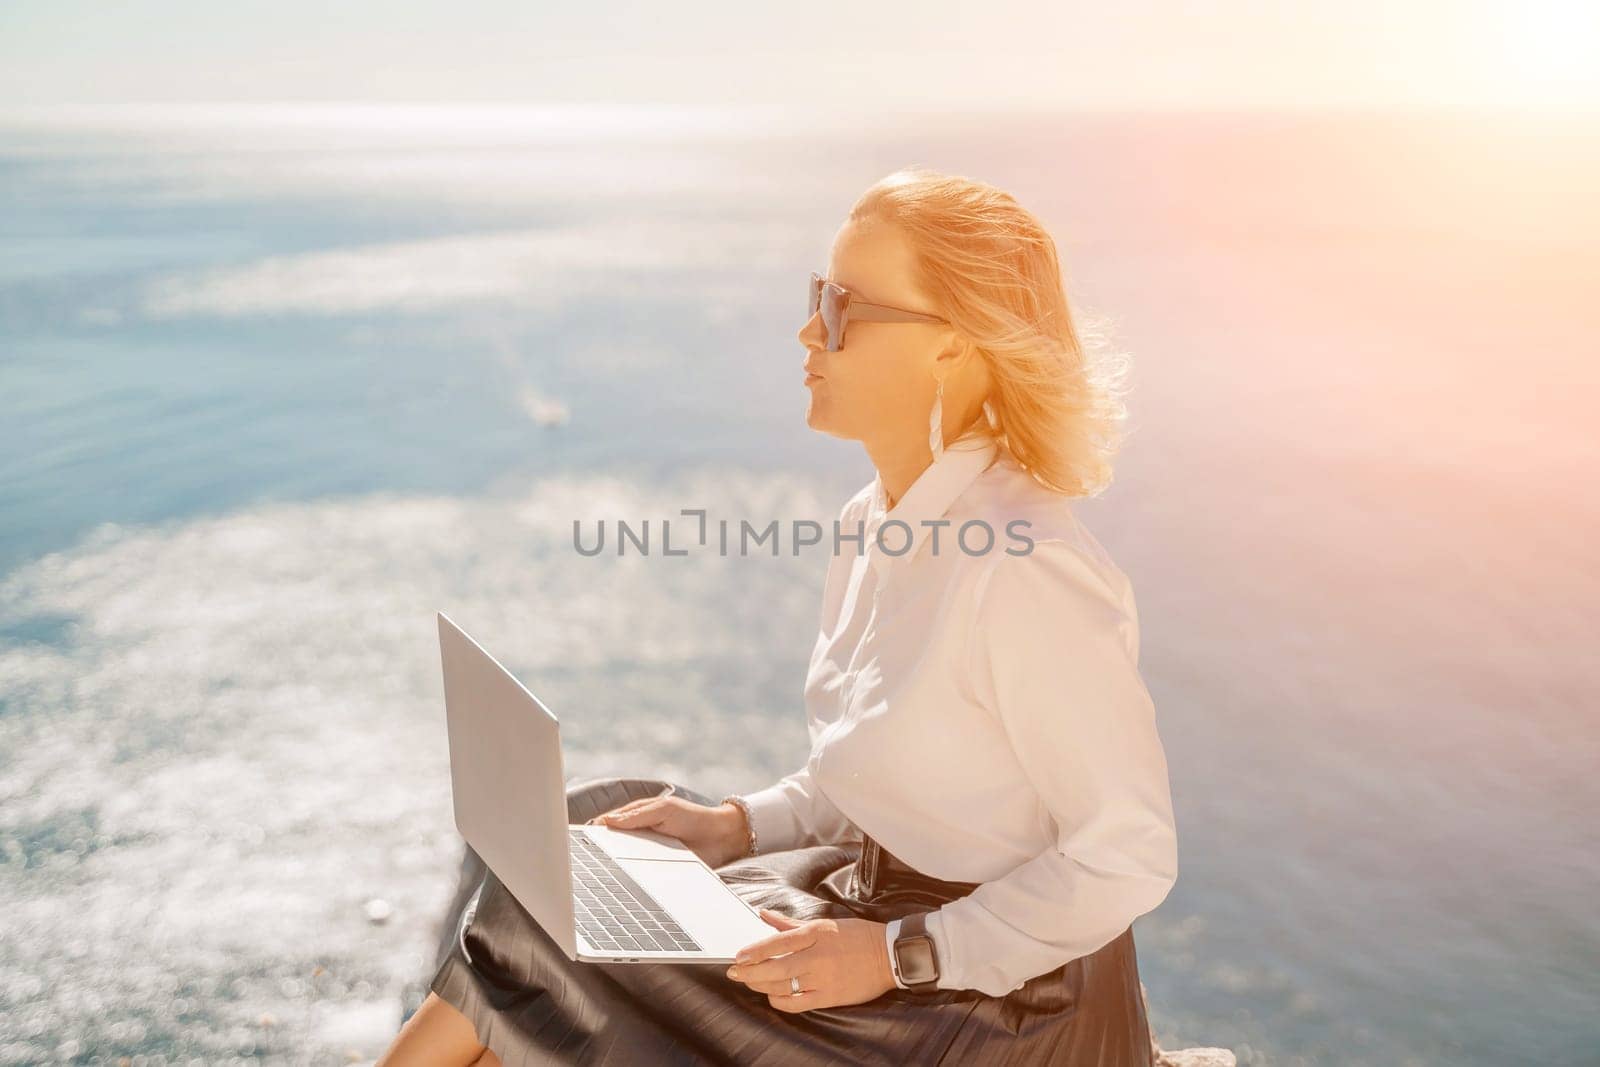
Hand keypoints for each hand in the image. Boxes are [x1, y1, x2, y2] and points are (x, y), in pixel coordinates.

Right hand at [585, 794, 750, 868]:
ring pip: (623, 864)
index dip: (594, 833)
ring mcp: (646, 855)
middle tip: (583, 864)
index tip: (579, 842)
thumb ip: (637, 815)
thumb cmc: (693, 817)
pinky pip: (640, 877)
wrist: (722, 838)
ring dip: (614, 869)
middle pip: (612, 847)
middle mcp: (638, 838)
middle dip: (598, 854)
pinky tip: (623, 886)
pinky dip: (631, 880)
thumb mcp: (664, 810)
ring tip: (599, 877)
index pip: (608, 826)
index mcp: (636, 818)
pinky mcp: (657, 871)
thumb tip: (607, 822)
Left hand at [724, 908, 895, 1011]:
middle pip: (776, 966)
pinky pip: (798, 1003)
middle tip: (735, 973)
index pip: (778, 942)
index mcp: (817, 934)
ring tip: (750, 982)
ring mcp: (824, 978)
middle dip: (750, 971)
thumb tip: (765, 915)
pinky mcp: (830, 996)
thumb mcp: (825, 924)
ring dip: (761, 985)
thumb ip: (792, 923)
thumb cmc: (858, 936)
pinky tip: (773, 996)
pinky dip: (781, 1000)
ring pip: (783, 985)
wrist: (888, 956)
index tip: (738, 956)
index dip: (755, 950)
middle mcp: (818, 956)